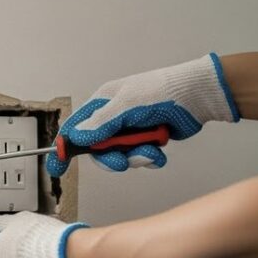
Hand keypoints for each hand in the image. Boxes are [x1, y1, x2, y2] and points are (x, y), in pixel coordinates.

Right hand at [47, 53, 239, 176]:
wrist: (199, 96)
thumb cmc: (164, 91)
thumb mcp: (127, 105)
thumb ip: (100, 123)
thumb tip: (76, 137)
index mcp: (103, 103)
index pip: (75, 128)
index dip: (65, 148)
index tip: (57, 167)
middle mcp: (113, 117)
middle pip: (97, 149)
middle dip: (111, 157)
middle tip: (121, 160)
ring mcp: (130, 129)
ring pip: (119, 156)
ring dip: (135, 157)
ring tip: (150, 149)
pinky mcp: (147, 139)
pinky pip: (138, 158)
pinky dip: (149, 158)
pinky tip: (158, 151)